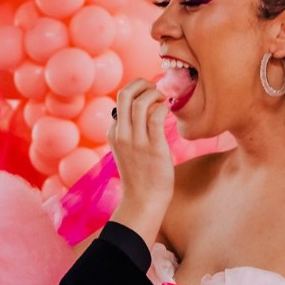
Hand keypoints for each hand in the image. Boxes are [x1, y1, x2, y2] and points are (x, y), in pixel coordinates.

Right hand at [107, 79, 173, 248]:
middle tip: (157, 88)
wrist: (144, 201)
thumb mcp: (129, 150)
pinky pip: (156, 116)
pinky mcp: (152, 147)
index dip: (137, 90)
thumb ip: (133, 131)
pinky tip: (170, 110)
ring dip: (157, 93)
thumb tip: (148, 110)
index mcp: (114, 132)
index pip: (121, 99)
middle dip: (143, 83)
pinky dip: (165, 107)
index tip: (151, 92)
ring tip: (166, 100)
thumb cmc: (142, 175)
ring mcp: (135, 140)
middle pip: (125, 93)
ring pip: (141, 101)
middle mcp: (121, 133)